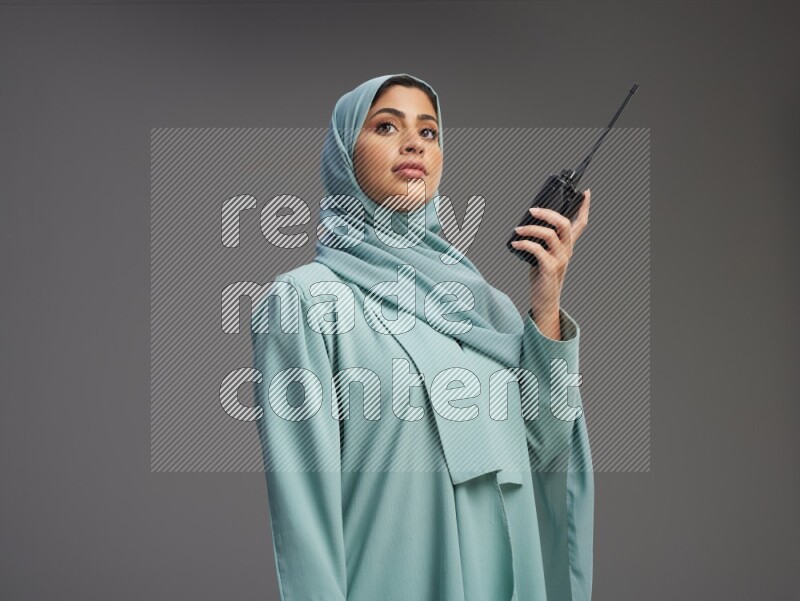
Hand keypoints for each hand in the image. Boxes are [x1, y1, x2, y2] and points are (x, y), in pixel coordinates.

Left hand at [511, 189, 590, 335]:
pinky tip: (515, 243)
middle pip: (565, 224)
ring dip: (532, 229)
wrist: (545, 302)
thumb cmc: (542, 277)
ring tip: (518, 229)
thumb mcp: (544, 255)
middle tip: (532, 210)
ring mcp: (560, 259)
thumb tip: (527, 223)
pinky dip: (525, 243)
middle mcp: (567, 251)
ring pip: (551, 235)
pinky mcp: (550, 269)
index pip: (581, 223)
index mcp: (567, 245)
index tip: (586, 192)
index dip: (584, 207)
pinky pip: (538, 250)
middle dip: (549, 213)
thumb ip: (542, 241)